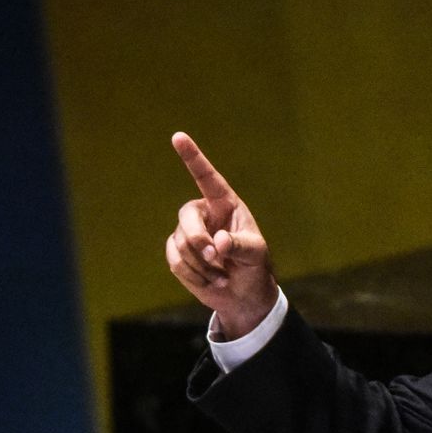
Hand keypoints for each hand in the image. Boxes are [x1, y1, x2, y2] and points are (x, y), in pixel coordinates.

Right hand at [165, 132, 278, 338]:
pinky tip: (210, 281)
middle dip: (198, 240)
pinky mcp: (178, 253)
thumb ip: (240, 245)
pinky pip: (175, 260)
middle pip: (187, 217)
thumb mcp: (256, 255)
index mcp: (225, 204)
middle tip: (215, 258)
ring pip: (181, 243)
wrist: (243, 296)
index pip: (206, 177)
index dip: (192, 157)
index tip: (178, 136)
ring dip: (201, 265)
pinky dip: (193, 275)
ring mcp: (188, 234)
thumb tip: (219, 242)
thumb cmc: (255, 268)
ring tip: (221, 275)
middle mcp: (204, 214)